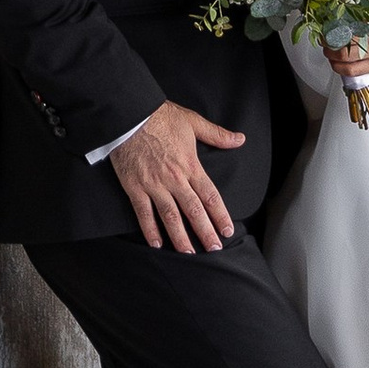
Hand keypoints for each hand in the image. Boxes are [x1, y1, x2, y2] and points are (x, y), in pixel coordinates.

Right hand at [108, 99, 244, 252]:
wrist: (129, 114)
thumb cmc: (160, 116)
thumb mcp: (193, 122)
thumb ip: (217, 134)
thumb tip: (239, 139)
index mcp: (190, 165)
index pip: (210, 196)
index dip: (220, 215)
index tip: (227, 230)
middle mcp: (174, 179)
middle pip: (194, 211)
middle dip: (205, 232)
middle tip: (214, 248)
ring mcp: (154, 185)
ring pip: (170, 217)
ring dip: (180, 237)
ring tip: (188, 253)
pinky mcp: (135, 187)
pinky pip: (143, 213)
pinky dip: (150, 230)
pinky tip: (156, 243)